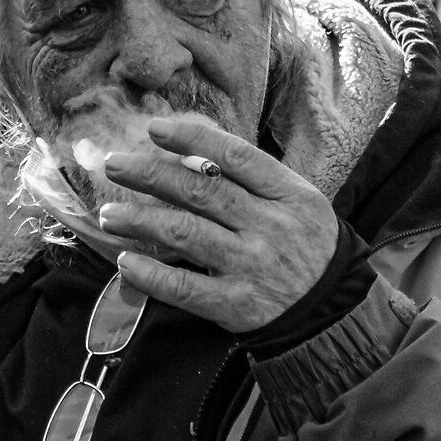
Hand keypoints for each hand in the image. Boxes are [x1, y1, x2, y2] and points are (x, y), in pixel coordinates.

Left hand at [96, 118, 339, 334]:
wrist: (331, 310)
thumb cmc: (306, 246)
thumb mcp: (297, 202)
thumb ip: (254, 177)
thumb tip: (193, 146)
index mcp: (287, 194)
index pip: (234, 156)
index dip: (191, 139)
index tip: (154, 129)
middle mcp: (269, 227)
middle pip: (201, 191)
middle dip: (150, 174)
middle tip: (113, 165)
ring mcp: (251, 266)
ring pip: (185, 234)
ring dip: (139, 220)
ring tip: (109, 214)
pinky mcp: (236, 304)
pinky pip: (185, 287)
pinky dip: (151, 274)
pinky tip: (125, 262)